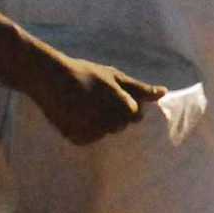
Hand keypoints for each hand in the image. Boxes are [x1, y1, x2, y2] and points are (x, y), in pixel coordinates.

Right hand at [33, 56, 165, 143]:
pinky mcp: (77, 139)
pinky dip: (84, 129)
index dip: (124, 104)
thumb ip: (140, 89)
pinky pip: (88, 138)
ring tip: (83, 105)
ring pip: (104, 133)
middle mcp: (110, 124)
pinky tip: (75, 115)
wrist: (49, 78)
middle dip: (112, 115)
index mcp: (124, 107)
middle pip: (120, 126)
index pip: (134, 115)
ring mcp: (93, 133)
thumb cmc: (86, 74)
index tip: (110, 95)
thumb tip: (164, 93)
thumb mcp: (115, 77)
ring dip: (98, 123)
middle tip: (95, 99)